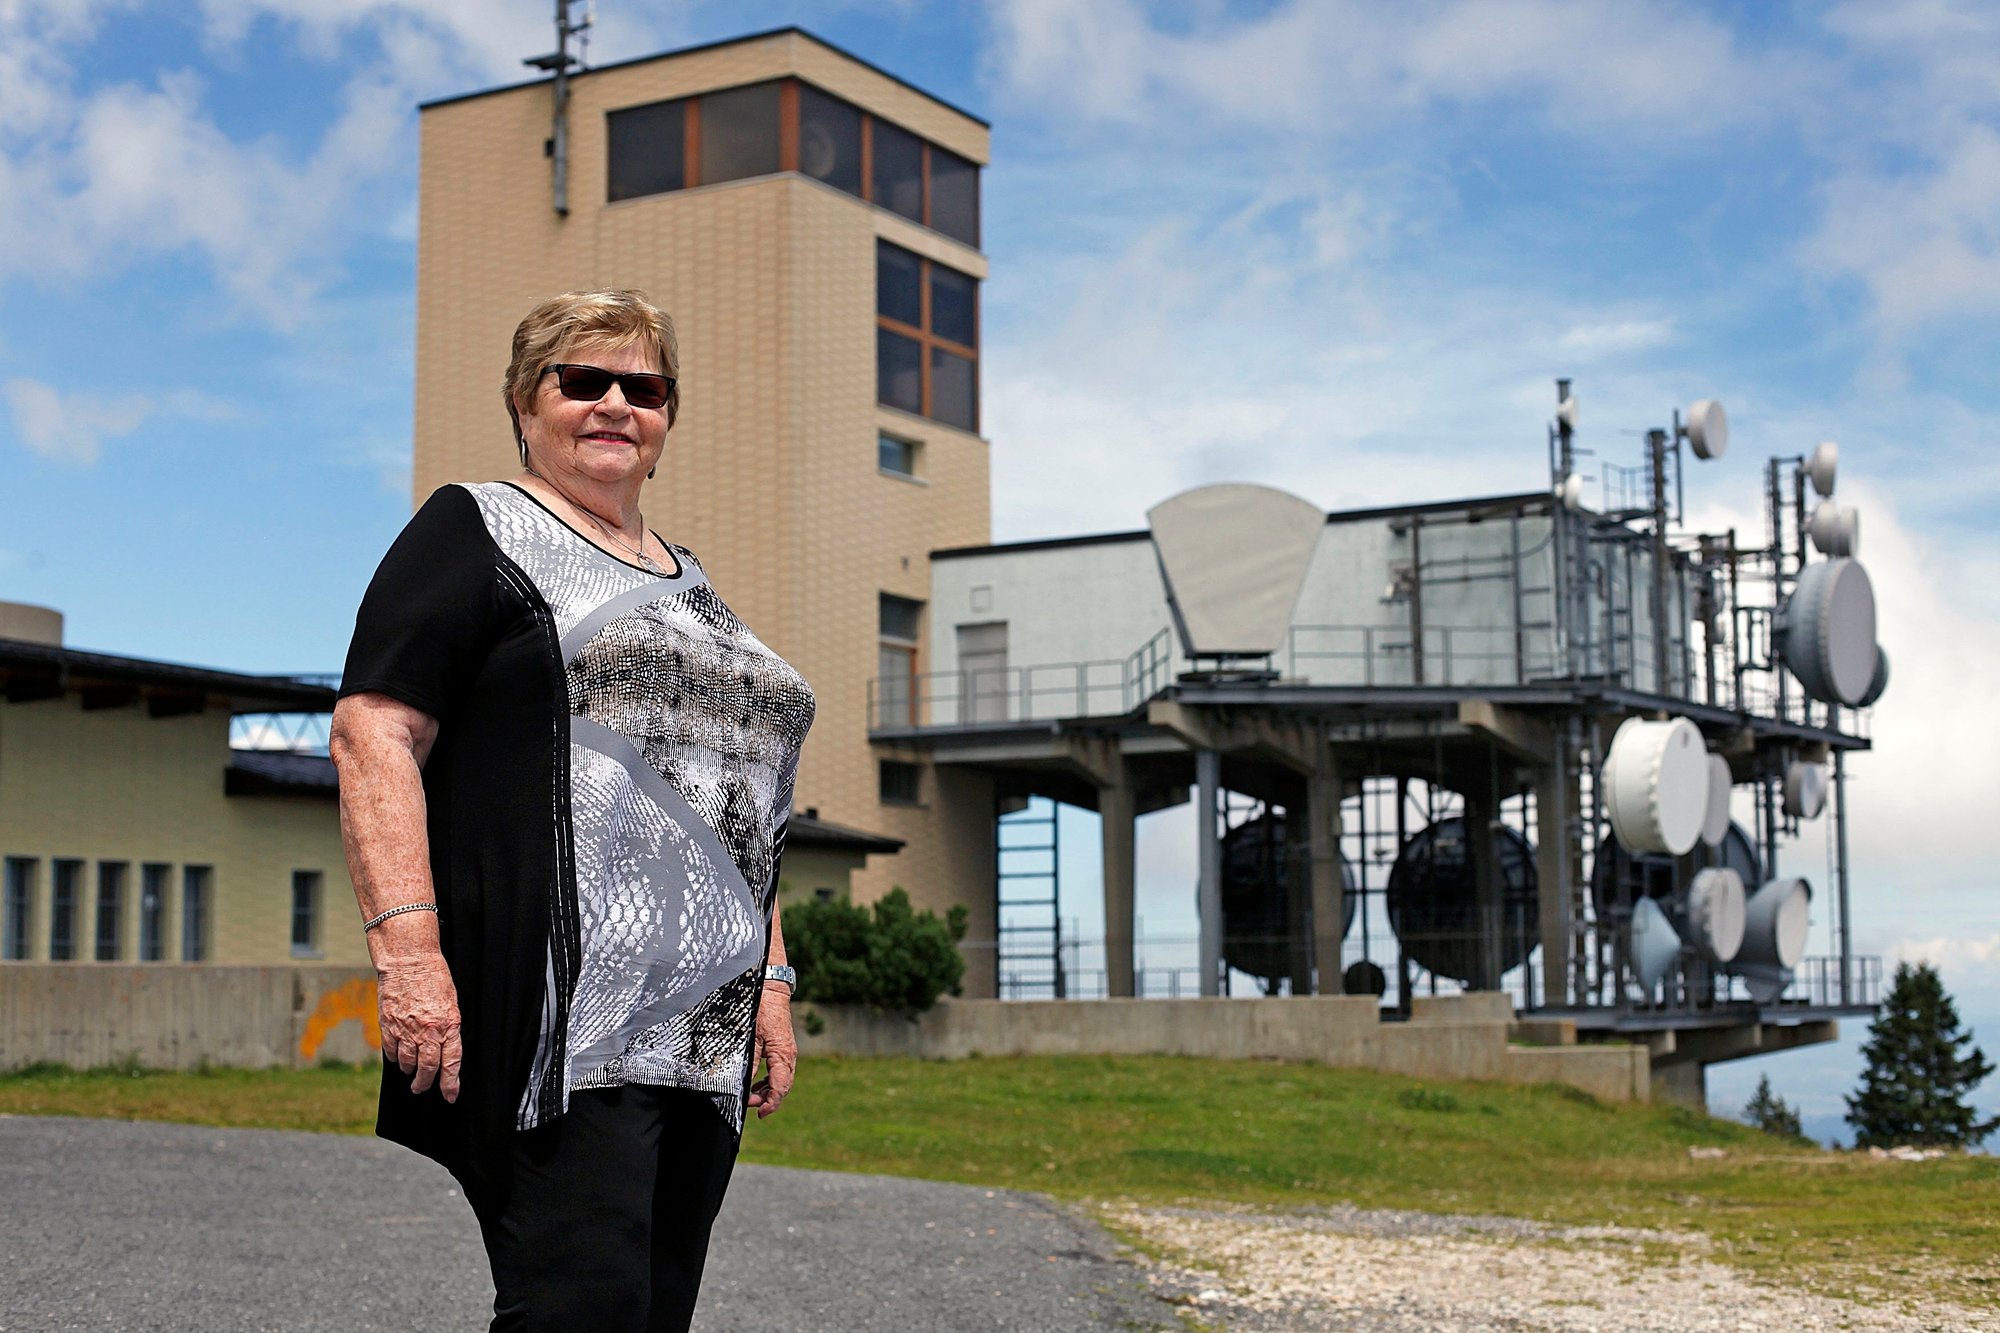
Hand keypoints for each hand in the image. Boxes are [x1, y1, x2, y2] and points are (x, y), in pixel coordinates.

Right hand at [375, 953, 461, 1101]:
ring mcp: (406, 1029)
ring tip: (411, 1071)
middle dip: (425, 1083)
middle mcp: (428, 1030)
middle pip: (427, 1067)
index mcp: (449, 1024)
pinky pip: (390, 1050)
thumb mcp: (451, 1002)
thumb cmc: (434, 977)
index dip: (450, 1083)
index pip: (451, 1062)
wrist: (409, 960)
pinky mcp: (388, 1024)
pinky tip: (397, 1057)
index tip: (450, 1095)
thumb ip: (448, 1027)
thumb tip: (445, 1049)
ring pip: (407, 1062)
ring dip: (409, 1070)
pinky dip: (394, 1057)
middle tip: (422, 1088)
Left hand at [747, 986, 795, 1119]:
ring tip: (753, 1098)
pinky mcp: (782, 1047)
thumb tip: (744, 1083)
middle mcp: (788, 1055)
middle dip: (768, 1100)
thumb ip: (750, 1061)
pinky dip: (769, 1080)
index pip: (781, 1087)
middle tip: (750, 1105)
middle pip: (783, 1086)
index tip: (760, 1114)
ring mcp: (787, 1051)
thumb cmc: (761, 1009)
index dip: (771, 1103)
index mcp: (782, 1054)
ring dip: (768, 1091)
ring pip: (782, 1079)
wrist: (770, 988)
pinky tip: (758, 1083)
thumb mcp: (751, 1036)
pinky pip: (779, 1070)